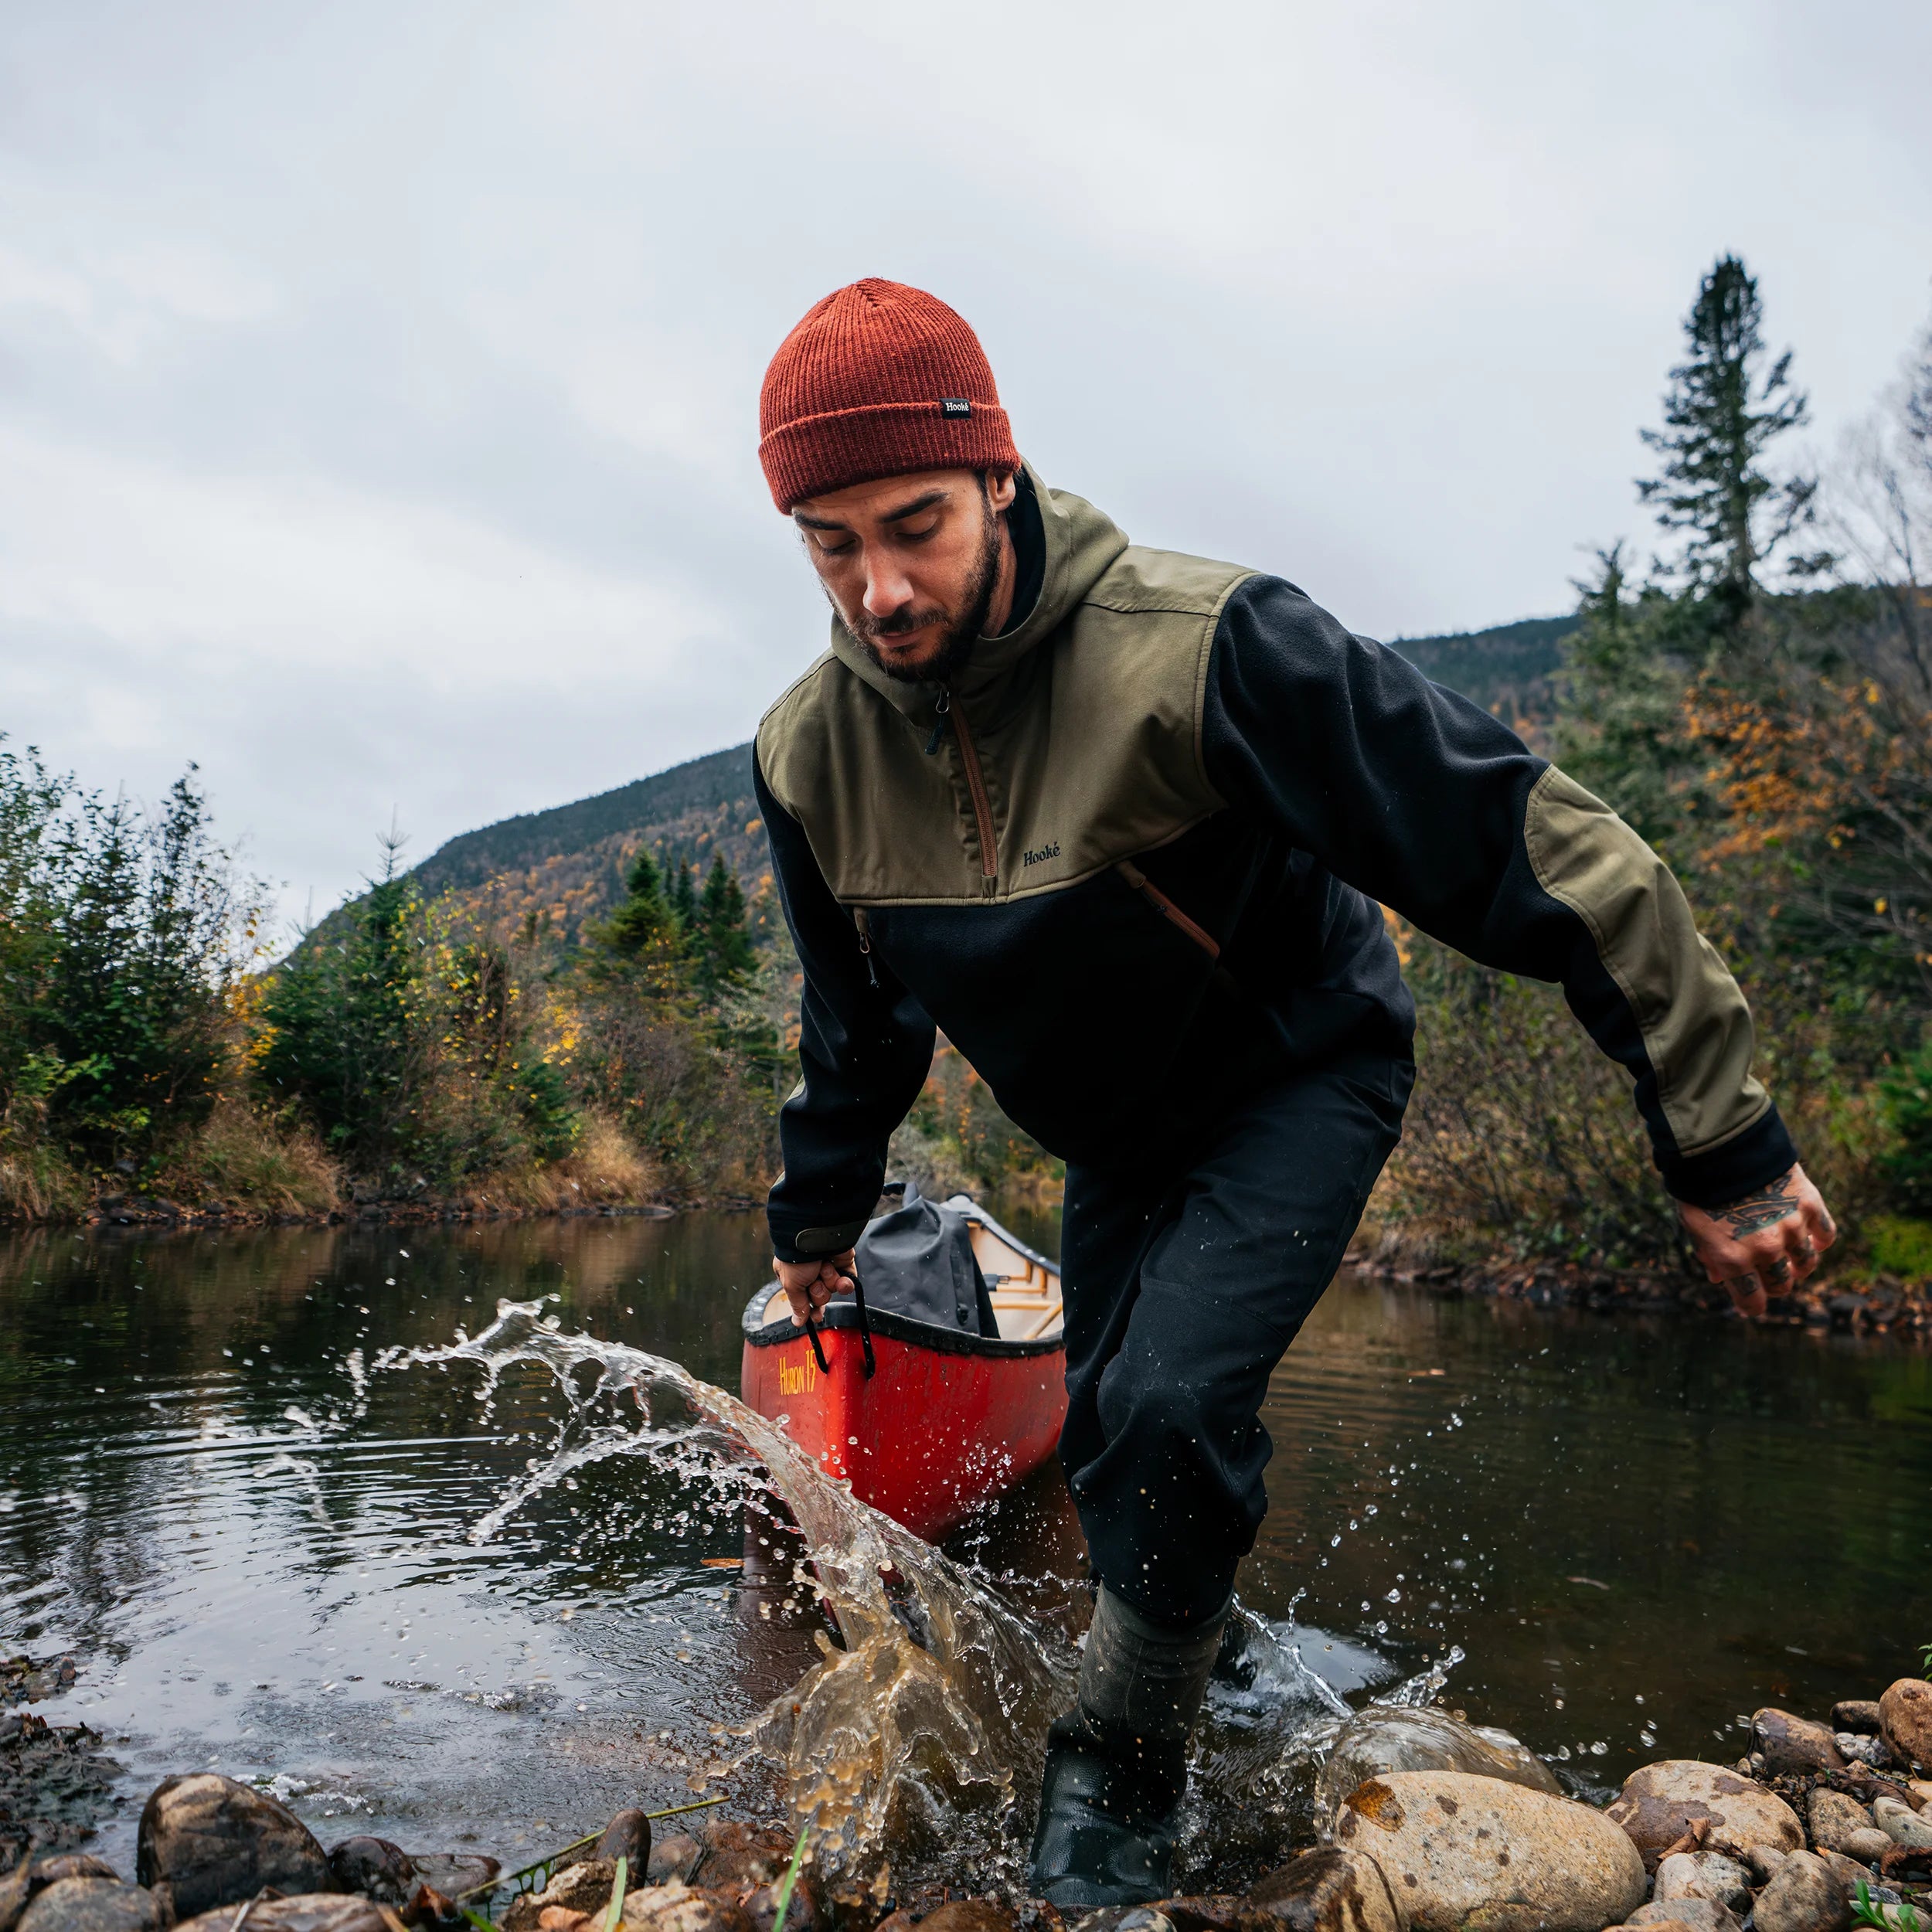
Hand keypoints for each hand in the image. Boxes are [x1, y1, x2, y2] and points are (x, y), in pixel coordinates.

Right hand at [773, 1249, 854, 1327]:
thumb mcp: (792, 1285)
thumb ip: (798, 1305)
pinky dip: (845, 1282)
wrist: (817, 1237)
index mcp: (793, 1277)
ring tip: (824, 1268)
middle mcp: (810, 1273)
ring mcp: (828, 1268)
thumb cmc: (798, 1258)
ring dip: (829, 1281)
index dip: (811, 1310)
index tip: (816, 1317)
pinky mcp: (843, 1264)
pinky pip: (847, 1282)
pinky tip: (842, 1278)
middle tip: (814, 1281)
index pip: (803, 1300)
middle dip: (819, 1292)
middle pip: (819, 1297)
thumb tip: (797, 1322)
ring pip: (832, 1290)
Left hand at [1677, 1162, 1836, 1316]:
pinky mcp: (1809, 1205)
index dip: (1752, 1305)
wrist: (1720, 1143)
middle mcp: (1765, 1249)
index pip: (1753, 1303)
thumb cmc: (1700, 1186)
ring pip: (1807, 1265)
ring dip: (1797, 1264)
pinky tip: (1809, 1236)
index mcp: (1732, 1259)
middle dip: (1774, 1282)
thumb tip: (1719, 1279)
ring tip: (1787, 1254)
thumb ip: (1709, 1255)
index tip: (1752, 1302)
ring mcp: (1791, 1228)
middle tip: (1767, 1271)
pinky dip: (1819, 1239)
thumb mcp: (1693, 1224)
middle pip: (1782, 1285)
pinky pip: (1826, 1235)